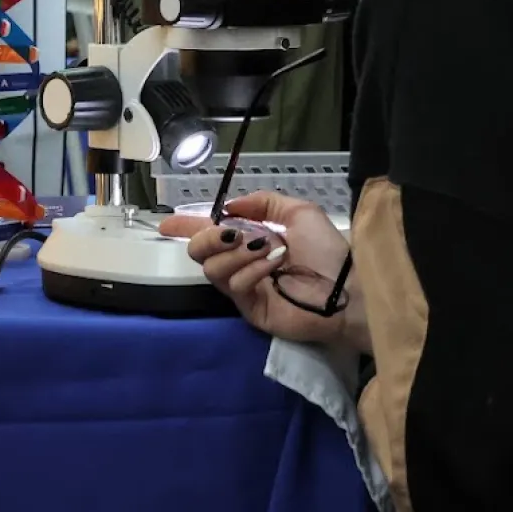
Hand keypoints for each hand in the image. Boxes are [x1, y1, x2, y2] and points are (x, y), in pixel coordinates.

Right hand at [159, 192, 350, 345]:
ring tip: (270, 251)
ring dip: (240, 253)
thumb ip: (264, 203)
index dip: (186, 226)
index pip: (211, 232)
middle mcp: (242, 263)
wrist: (347, 287)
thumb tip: (231, 206)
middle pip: (200, 252)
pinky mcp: (249, 308)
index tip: (166, 224)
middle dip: (209, 237)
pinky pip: (233, 285)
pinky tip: (274, 268)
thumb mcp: (299, 212)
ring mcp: (244, 288)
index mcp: (251, 239)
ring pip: (213, 268)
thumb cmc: (328, 250)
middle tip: (232, 234)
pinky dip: (251, 270)